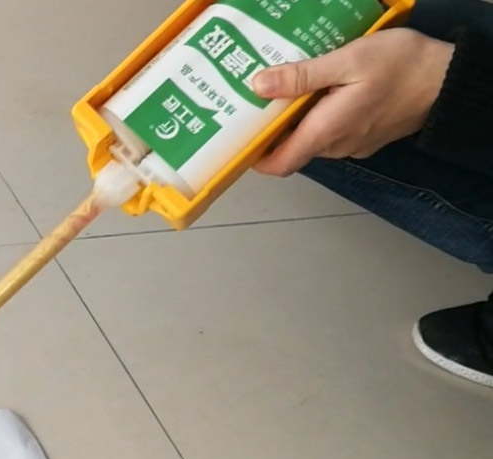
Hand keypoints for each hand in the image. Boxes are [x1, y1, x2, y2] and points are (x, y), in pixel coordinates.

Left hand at [251, 28, 453, 176]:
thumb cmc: (403, 67)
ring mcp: (352, 144)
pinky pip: (332, 132)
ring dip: (297, 120)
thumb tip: (260, 86)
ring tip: (286, 89)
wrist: (450, 79)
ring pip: (312, 138)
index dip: (256, 157)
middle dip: (273, 130)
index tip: (240, 140)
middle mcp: (337, 146)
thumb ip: (301, 77)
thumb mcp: (347, 62)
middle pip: (292, 148)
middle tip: (258, 101)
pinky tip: (318, 90)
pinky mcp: (365, 136)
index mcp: (326, 132)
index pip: (280, 164)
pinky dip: (319, 116)